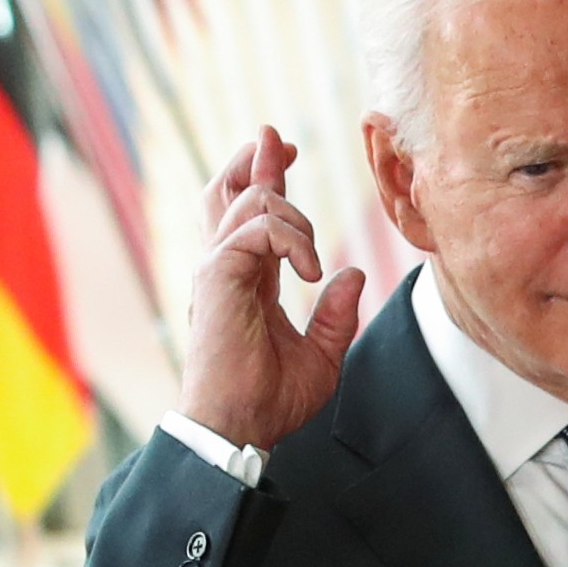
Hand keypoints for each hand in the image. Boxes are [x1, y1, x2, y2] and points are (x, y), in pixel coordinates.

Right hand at [178, 126, 365, 448]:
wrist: (239, 427)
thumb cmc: (268, 401)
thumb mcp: (320, 357)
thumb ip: (336, 315)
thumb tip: (351, 275)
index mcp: (245, 283)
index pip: (252, 217)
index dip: (267, 179)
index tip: (286, 154)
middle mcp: (225, 270)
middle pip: (230, 193)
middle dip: (257, 161)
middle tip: (279, 139)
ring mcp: (217, 270)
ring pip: (250, 203)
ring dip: (293, 215)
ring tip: (313, 259)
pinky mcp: (217, 276)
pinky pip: (258, 229)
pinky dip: (291, 240)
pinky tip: (311, 272)